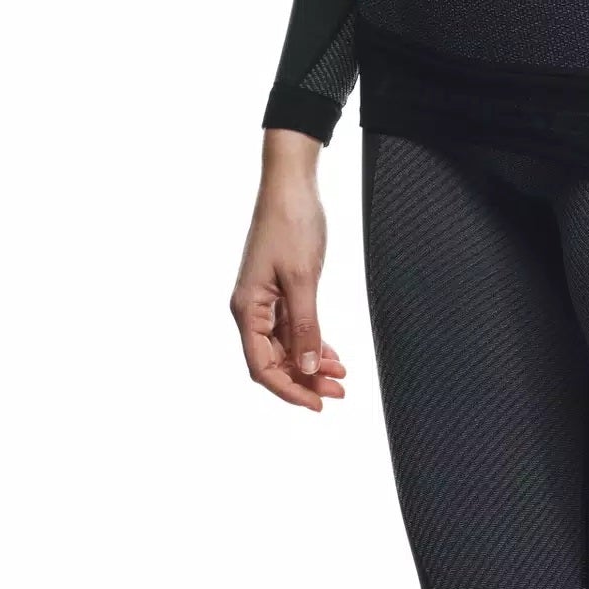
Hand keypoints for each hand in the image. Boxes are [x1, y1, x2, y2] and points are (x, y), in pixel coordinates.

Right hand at [230, 130, 348, 409]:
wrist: (291, 184)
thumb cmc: (291, 224)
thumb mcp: (302, 278)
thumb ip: (304, 326)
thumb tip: (305, 369)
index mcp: (248, 309)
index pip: (262, 366)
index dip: (288, 391)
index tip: (317, 404)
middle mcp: (251, 309)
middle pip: (275, 360)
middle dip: (305, 380)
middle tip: (339, 392)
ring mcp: (265, 299)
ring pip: (286, 346)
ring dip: (310, 363)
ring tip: (340, 376)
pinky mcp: (279, 289)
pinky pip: (292, 327)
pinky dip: (311, 342)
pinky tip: (330, 354)